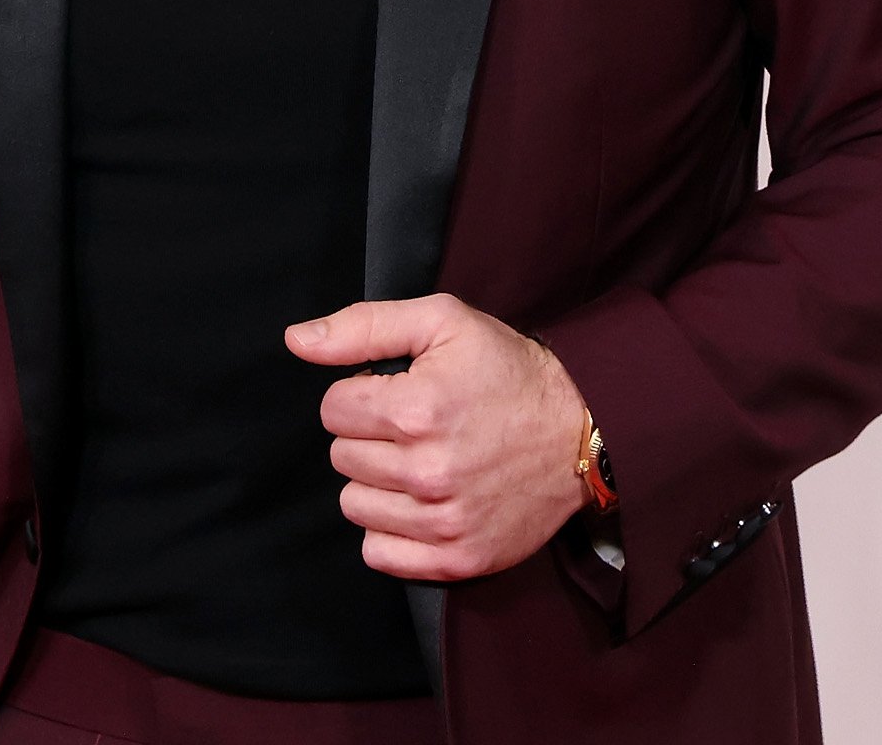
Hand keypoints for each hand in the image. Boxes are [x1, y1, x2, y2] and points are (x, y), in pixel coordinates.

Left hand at [284, 294, 592, 581]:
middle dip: (368, 436)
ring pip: (355, 505)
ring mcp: (444, 522)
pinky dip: (390, 531)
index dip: (361, 393)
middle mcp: (427, 472)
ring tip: (419, 461)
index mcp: (417, 409)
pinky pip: (380, 555)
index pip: (333, 409)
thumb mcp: (443, 322)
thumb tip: (297, 341)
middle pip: (341, 458)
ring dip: (376, 483)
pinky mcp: (459, 559)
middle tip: (414, 426)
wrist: (583, 430)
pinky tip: (419, 502)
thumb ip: (363, 326)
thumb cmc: (509, 372)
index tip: (396, 391)